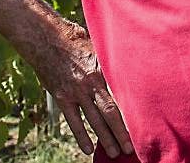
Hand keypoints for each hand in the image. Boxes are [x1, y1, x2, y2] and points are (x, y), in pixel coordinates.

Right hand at [31, 21, 133, 158]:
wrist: (44, 38)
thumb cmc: (75, 38)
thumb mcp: (98, 44)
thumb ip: (111, 58)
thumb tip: (130, 62)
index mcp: (104, 68)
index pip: (122, 95)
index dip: (133, 112)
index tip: (145, 124)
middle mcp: (91, 82)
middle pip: (110, 112)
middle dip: (122, 132)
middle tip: (131, 148)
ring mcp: (76, 91)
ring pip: (94, 120)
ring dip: (105, 138)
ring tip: (114, 153)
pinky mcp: (62, 97)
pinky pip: (73, 121)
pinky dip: (81, 136)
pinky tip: (88, 149)